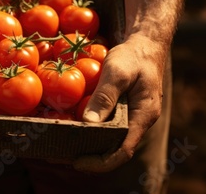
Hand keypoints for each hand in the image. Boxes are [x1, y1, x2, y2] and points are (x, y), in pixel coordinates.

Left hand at [73, 34, 165, 172]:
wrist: (146, 43)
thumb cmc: (133, 55)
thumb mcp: (117, 72)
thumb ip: (104, 96)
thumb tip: (89, 124)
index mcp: (143, 116)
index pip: (123, 150)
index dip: (100, 162)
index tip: (77, 162)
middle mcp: (138, 121)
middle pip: (114, 149)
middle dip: (89, 157)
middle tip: (60, 156)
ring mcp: (131, 116)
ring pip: (110, 139)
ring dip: (87, 145)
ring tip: (60, 147)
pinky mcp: (122, 109)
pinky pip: (107, 125)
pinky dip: (89, 130)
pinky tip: (71, 127)